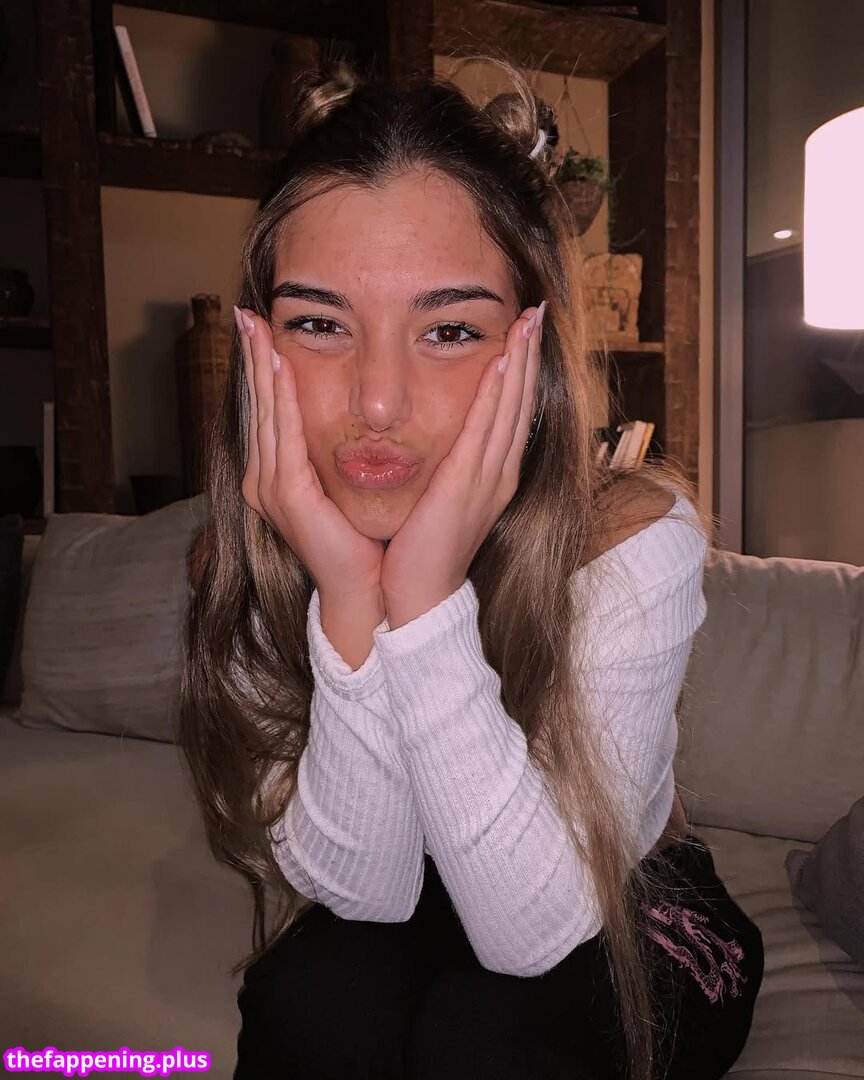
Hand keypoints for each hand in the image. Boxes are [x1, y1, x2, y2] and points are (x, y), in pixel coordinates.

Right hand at [236, 306, 385, 602]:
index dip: (261, 372)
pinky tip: (278, 365)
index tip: (259, 331)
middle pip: (259, 406)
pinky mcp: (287, 494)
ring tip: (255, 328)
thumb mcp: (342, 490)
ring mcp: (270, 487)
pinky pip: (284, 435)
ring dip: (260, 367)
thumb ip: (332, 456)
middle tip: (246, 315)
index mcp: (277, 478)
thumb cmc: (362, 541)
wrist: (366, 589)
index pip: (270, 413)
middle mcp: (264, 480)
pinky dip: (281, 397)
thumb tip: (351, 421)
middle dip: (252, 359)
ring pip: (266, 413)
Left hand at [381, 301, 544, 627]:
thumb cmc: (422, 551)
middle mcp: (498, 473)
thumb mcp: (442, 500)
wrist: (420, 597)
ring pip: (510, 409)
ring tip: (528, 320)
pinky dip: (496, 395)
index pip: (512, 412)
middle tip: (538, 309)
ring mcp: (487, 479)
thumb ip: (448, 468)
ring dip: (520, 362)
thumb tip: (443, 441)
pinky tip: (500, 363)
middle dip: (529, 354)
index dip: (521, 370)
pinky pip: (485, 431)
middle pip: (520, 402)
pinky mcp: (466, 486)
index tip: (525, 330)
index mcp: (492, 475)